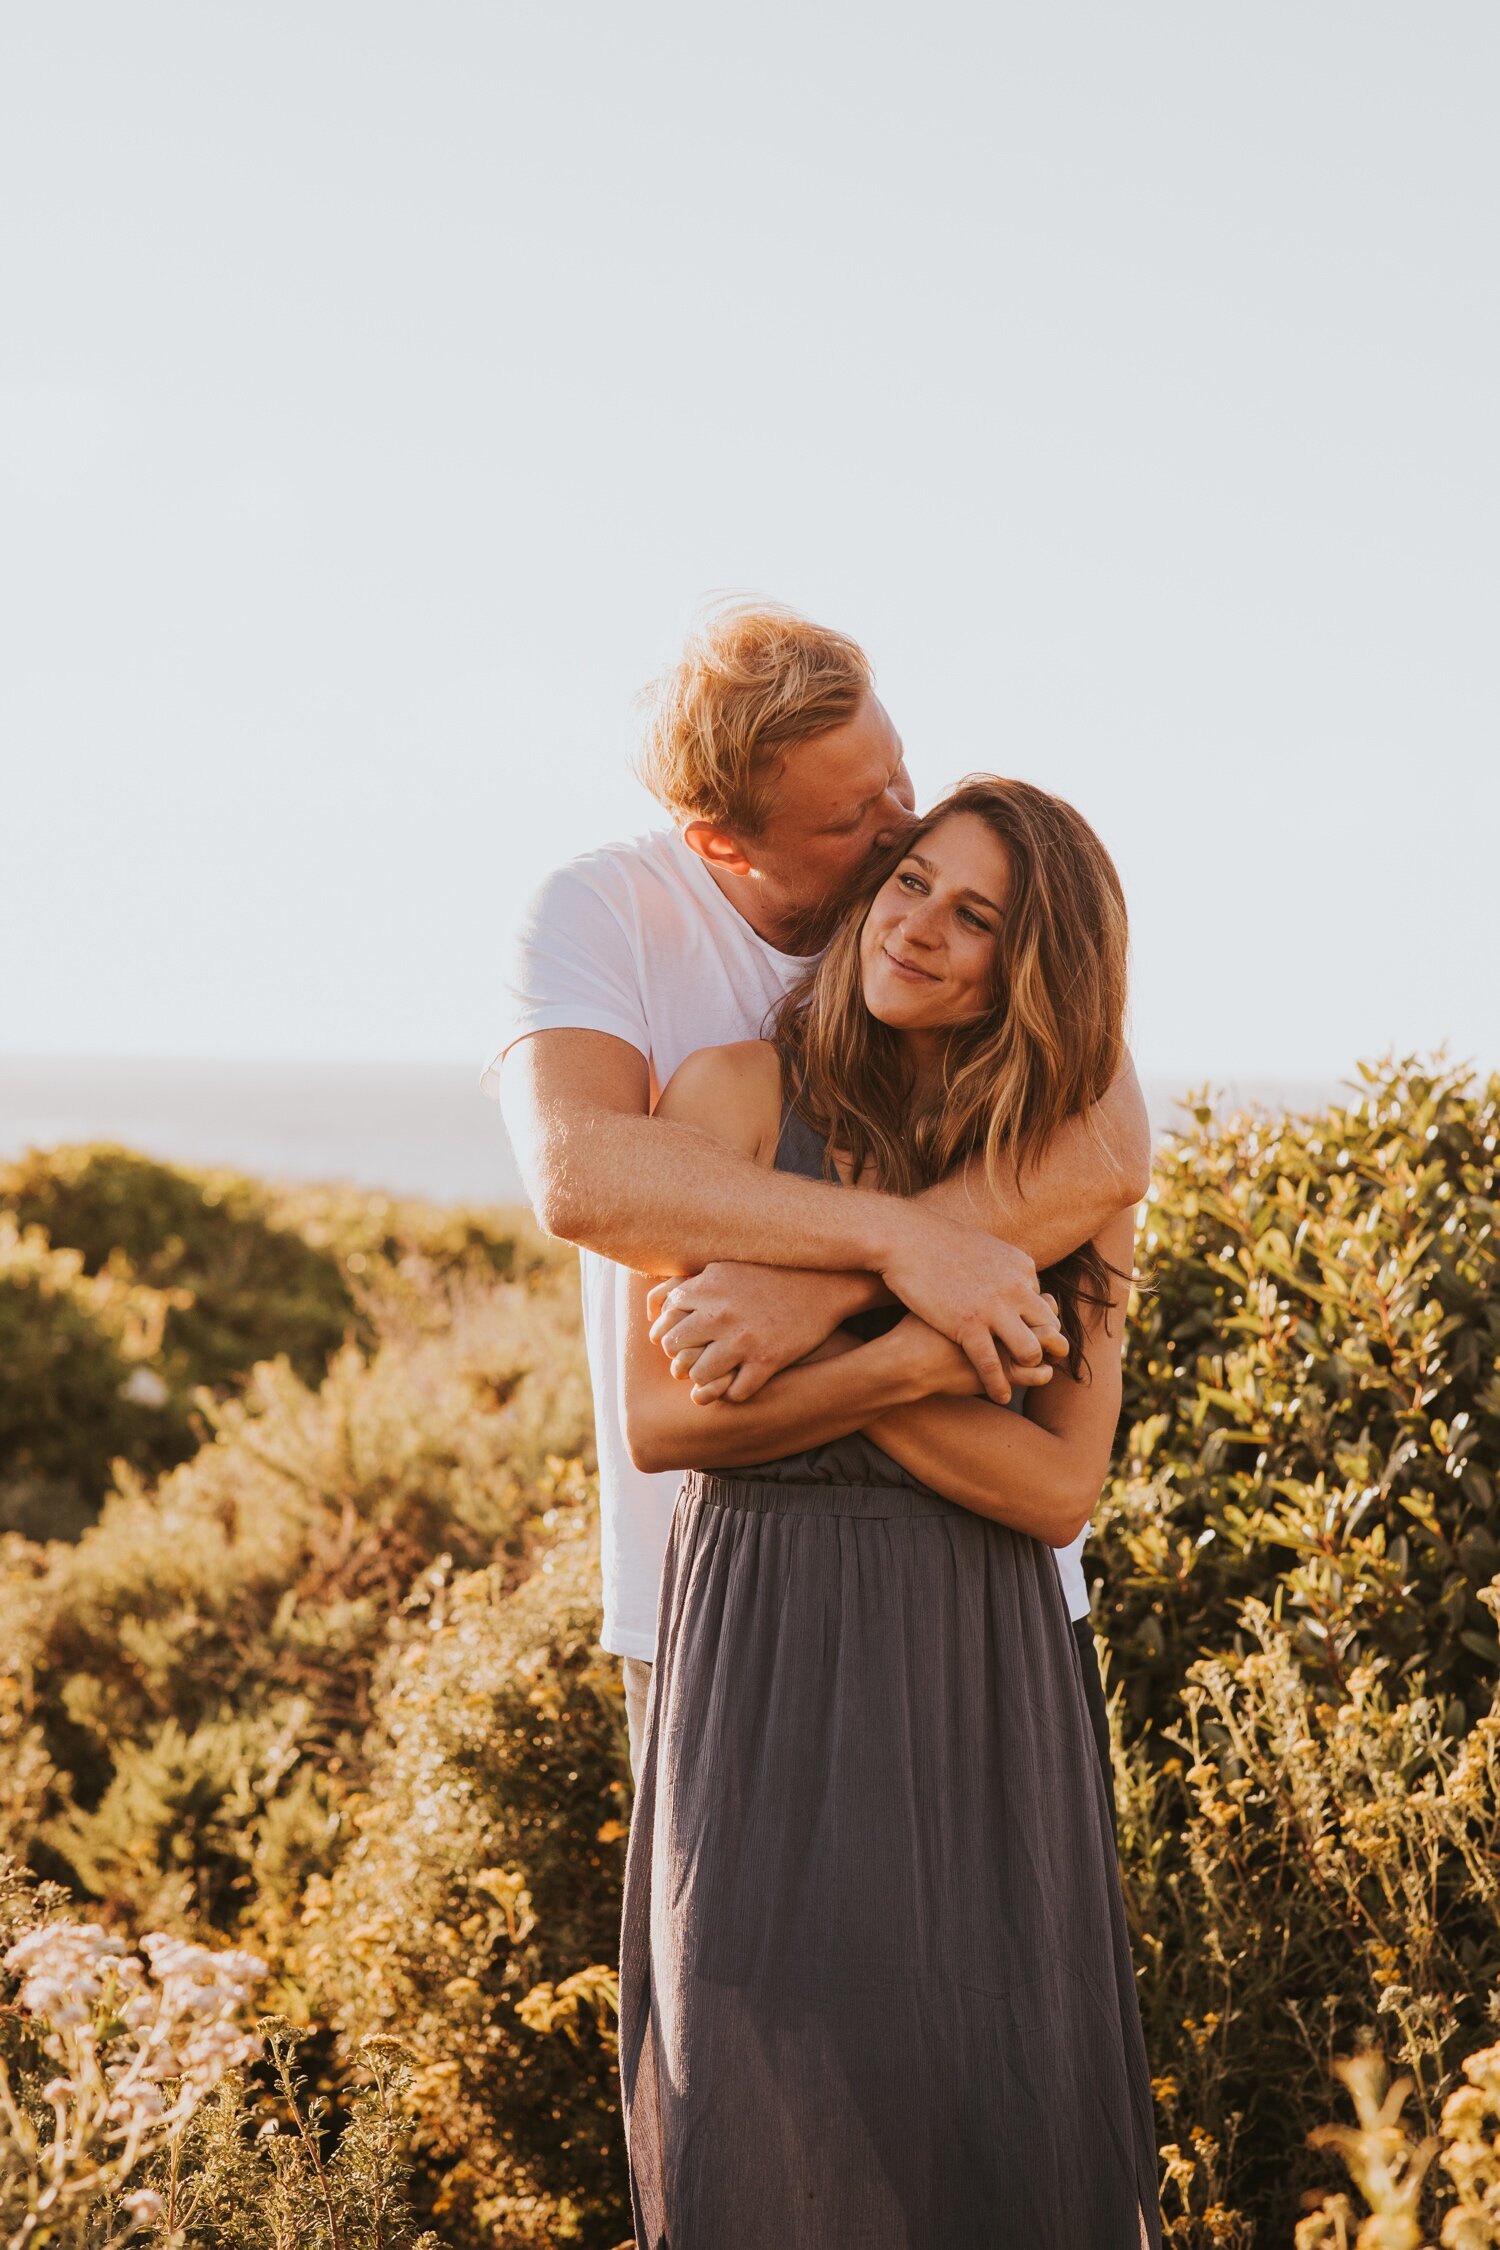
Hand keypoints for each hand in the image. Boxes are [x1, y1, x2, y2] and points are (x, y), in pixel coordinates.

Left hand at [646, 1265, 866, 1402]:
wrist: (824, 1284)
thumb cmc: (770, 1274)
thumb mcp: (724, 1266)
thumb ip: (687, 1283)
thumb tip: (653, 1307)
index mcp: (708, 1286)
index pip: (665, 1319)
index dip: (666, 1332)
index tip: (677, 1339)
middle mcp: (720, 1313)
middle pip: (674, 1348)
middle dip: (678, 1358)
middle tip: (689, 1361)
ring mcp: (743, 1339)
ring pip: (698, 1376)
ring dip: (701, 1381)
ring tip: (710, 1377)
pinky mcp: (767, 1361)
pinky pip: (734, 1393)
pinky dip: (732, 1394)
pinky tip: (737, 1385)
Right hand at [880, 1211, 1066, 1406]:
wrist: (904, 1238)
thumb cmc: (934, 1240)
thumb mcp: (981, 1245)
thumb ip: (999, 1263)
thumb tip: (1006, 1270)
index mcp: (1021, 1266)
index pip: (1042, 1303)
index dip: (1032, 1323)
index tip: (1021, 1334)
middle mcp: (1016, 1287)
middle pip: (1048, 1328)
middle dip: (1044, 1347)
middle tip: (1030, 1362)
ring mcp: (994, 1308)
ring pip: (1030, 1350)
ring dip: (1026, 1368)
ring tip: (1017, 1379)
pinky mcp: (968, 1325)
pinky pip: (992, 1364)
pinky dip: (999, 1385)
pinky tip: (1000, 1396)